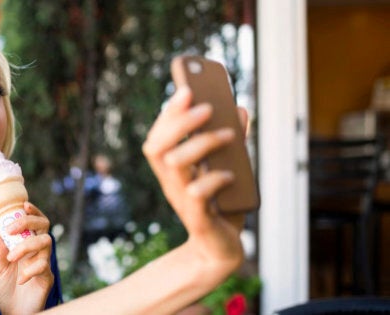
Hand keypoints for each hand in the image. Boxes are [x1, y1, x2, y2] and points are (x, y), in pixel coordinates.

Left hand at [0, 202, 53, 314]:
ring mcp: (44, 263)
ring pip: (46, 242)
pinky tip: (20, 280)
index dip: (33, 212)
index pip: (35, 223)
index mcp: (27, 245)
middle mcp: (38, 251)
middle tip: (11, 230)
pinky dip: (30, 270)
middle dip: (28, 222)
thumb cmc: (6, 290)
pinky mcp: (47, 278)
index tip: (23, 205)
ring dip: (27, 246)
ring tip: (12, 258)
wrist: (12, 312)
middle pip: (44, 226)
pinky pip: (44, 266)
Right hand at [142, 85, 246, 268]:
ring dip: (202, 145)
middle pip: (158, 148)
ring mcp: (181, 201)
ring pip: (175, 166)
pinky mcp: (198, 219)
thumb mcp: (228, 167)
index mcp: (173, 170)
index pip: (158, 137)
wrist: (221, 250)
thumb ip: (232, 140)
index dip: (169, 114)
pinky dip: (213, 180)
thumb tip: (240, 109)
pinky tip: (230, 174)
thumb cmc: (221, 205)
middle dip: (180, 123)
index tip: (185, 90)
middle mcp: (171, 183)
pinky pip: (196, 196)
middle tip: (207, 107)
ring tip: (229, 136)